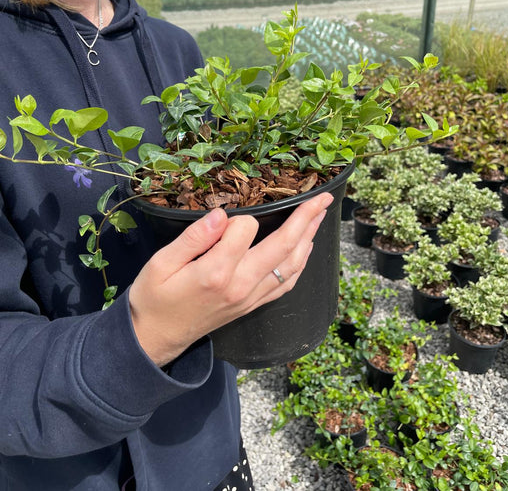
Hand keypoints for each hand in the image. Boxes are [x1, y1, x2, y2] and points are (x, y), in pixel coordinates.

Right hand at [128, 192, 333, 365]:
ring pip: (291, 265)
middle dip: (306, 218)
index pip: (245, 229)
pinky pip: (286, 283)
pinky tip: (305, 248)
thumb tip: (222, 214)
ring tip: (321, 214)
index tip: (223, 217)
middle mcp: (241, 286)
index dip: (238, 216)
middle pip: (283, 246)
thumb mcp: (160, 263)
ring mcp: (251, 298)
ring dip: (309, 237)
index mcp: (216, 272)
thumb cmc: (154, 298)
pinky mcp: (253, 305)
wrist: (155, 339)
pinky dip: (301, 264)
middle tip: (324, 197)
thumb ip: (193, 238)